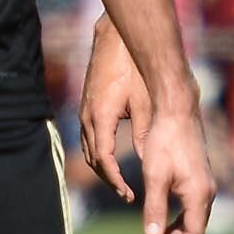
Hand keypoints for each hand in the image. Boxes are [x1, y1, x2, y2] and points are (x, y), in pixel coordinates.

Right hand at [78, 25, 144, 201]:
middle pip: (94, 159)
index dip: (116, 180)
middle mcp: (88, 117)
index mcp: (101, 117)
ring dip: (103, 168)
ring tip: (121, 182)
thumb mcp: (144, 102)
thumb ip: (144, 133)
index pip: (104, 160)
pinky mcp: (87, 107)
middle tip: (127, 194)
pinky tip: (112, 159)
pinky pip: (88, 138)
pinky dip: (99, 153)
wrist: (113, 39)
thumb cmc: (133, 67)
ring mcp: (85, 112)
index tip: (129, 194)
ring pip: (89, 150)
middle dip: (109, 179)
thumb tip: (148, 161)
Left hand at [133, 98, 215, 233]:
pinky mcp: (198, 177)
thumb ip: (154, 207)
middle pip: (195, 229)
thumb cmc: (164, 141)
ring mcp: (204, 184)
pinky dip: (179, 220)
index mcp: (198, 194)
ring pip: (194, 219)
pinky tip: (165, 223)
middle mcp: (206, 191)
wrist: (177, 111)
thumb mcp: (154, 175)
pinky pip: (192, 207)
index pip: (193, 233)